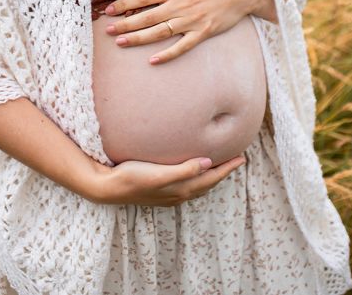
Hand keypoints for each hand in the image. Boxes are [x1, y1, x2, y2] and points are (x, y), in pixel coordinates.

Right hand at [91, 153, 245, 206]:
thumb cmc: (133, 177)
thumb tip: (209, 163)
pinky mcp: (160, 191)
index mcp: (181, 189)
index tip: (242, 157)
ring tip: (220, 165)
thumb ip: (184, 170)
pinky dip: (198, 179)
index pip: (211, 178)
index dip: (227, 168)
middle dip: (224, 172)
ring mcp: (169, 195)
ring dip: (212, 176)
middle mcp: (178, 194)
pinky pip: (188, 186)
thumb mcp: (159, 173)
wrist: (109, 188)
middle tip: (237, 159)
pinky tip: (193, 172)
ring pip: (199, 186)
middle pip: (208, 183)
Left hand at [103, 0, 272, 63]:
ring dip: (139, 38)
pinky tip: (153, 60)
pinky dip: (168, 54)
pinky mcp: (203, 32)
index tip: (110, 10)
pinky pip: (183, 46)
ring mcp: (191, 20)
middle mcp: (180, 4)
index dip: (125, 3)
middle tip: (108, 30)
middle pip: (147, 16)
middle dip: (125, 23)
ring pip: (160, 32)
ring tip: (121, 43)